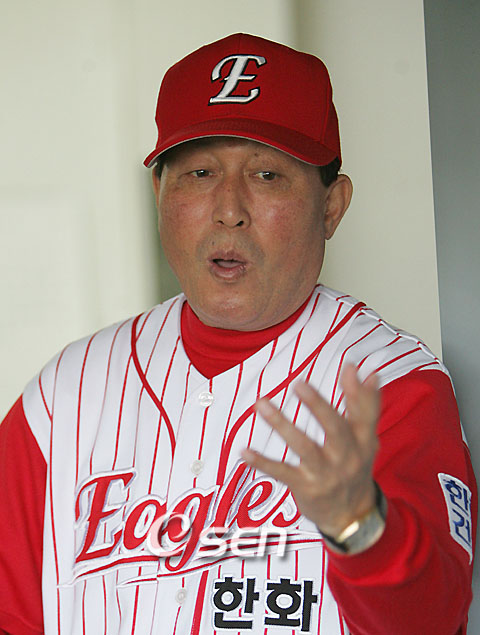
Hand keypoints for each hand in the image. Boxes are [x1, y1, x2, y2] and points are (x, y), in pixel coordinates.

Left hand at [241, 365, 379, 536]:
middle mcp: (347, 457)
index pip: (365, 414)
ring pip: (304, 447)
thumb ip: (360, 402)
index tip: (349, 366)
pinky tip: (244, 452)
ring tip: (261, 404)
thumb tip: (357, 367)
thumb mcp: (364, 437)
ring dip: (281, 424)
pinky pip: (282, 472)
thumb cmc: (354, 465)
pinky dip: (262, 462)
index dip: (360, 391)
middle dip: (317, 406)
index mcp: (363, 441)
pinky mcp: (306, 487)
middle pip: (335, 429)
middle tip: (299, 383)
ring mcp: (326, 474)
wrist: (352, 515)